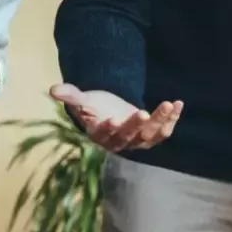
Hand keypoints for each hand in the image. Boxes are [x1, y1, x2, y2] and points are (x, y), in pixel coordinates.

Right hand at [49, 83, 181, 151]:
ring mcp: (138, 141)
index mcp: (100, 135)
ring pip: (150, 135)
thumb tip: (53, 89)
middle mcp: (120, 142)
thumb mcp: (83, 99)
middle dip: (137, 124)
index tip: (113, 118)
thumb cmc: (96, 107)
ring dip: (160, 120)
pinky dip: (172, 119)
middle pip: (129, 136)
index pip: (104, 135)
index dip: (108, 128)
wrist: (112, 112)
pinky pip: (164, 132)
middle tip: (143, 111)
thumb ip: (71, 95)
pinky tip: (178, 104)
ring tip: (168, 103)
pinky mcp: (152, 136)